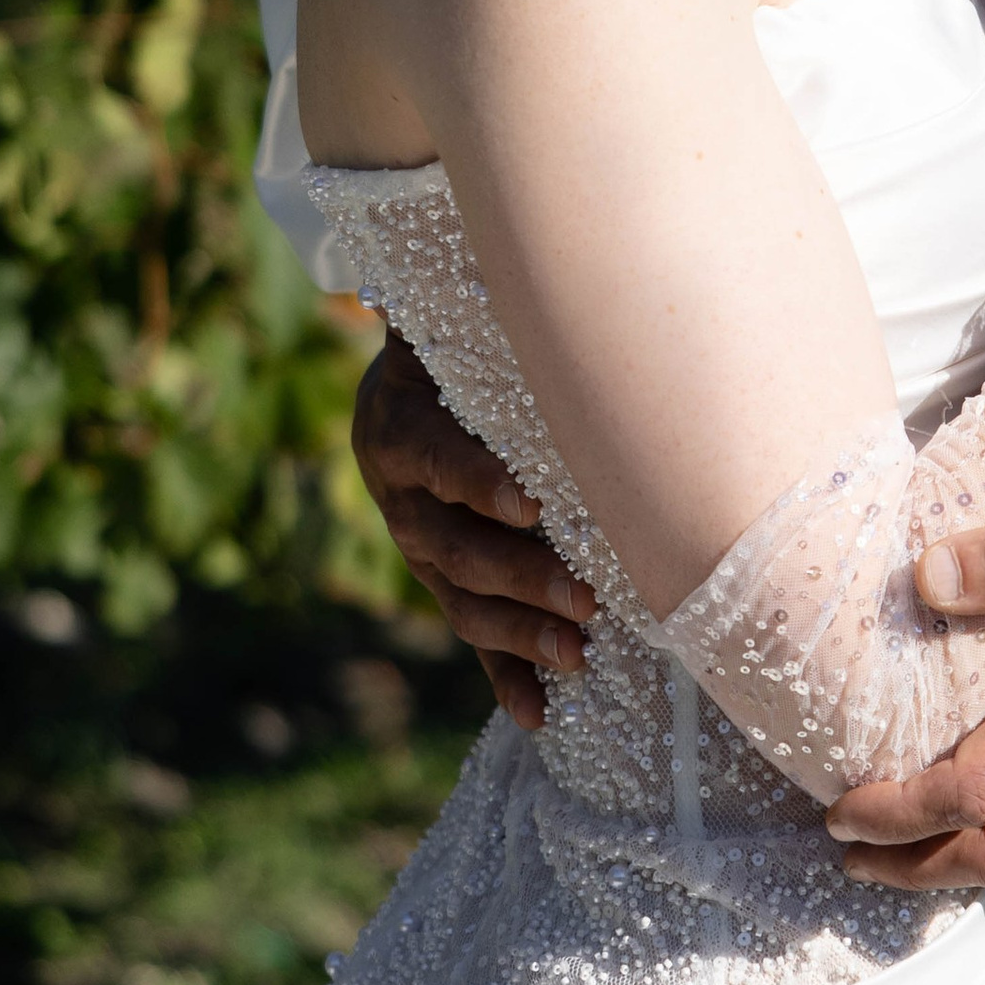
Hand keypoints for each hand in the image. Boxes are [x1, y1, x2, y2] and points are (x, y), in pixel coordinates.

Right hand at [350, 333, 595, 731]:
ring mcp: (416, 548)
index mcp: (400, 429)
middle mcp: (400, 497)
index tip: (533, 505)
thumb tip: (543, 272)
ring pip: (461, 600)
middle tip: (584, 599)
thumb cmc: (461, 342)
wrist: (415, 375)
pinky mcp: (440, 581)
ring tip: (576, 656)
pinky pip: (470, 633)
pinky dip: (502, 674)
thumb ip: (493, 329)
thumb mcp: (460, 329)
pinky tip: (535, 713)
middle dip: (521, 577)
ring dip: (520, 634)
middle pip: (454, 547)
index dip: (480, 483)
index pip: (436, 459)